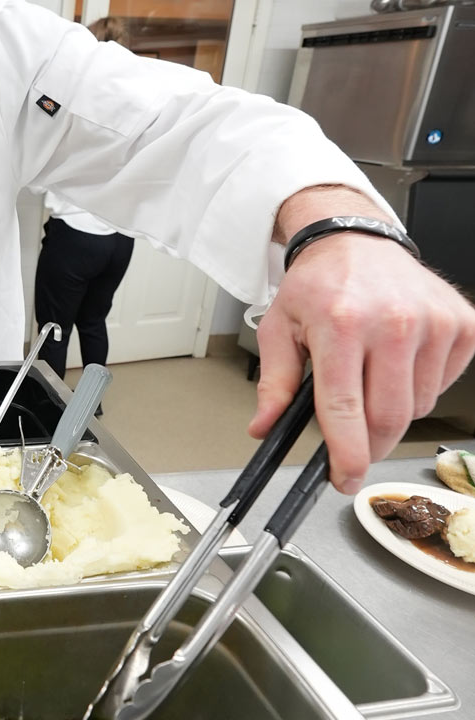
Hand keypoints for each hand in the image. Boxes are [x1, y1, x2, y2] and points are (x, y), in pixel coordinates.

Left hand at [250, 235, 474, 493]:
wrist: (357, 240)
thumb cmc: (320, 284)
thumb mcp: (280, 327)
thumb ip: (273, 383)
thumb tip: (264, 428)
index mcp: (341, 323)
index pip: (346, 410)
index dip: (346, 456)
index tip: (343, 479)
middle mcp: (392, 322)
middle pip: (388, 420)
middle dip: (369, 447)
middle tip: (354, 447)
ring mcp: (432, 322)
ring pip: (417, 408)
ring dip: (392, 412)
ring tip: (371, 379)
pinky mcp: (461, 324)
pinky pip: (442, 385)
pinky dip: (419, 388)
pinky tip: (399, 361)